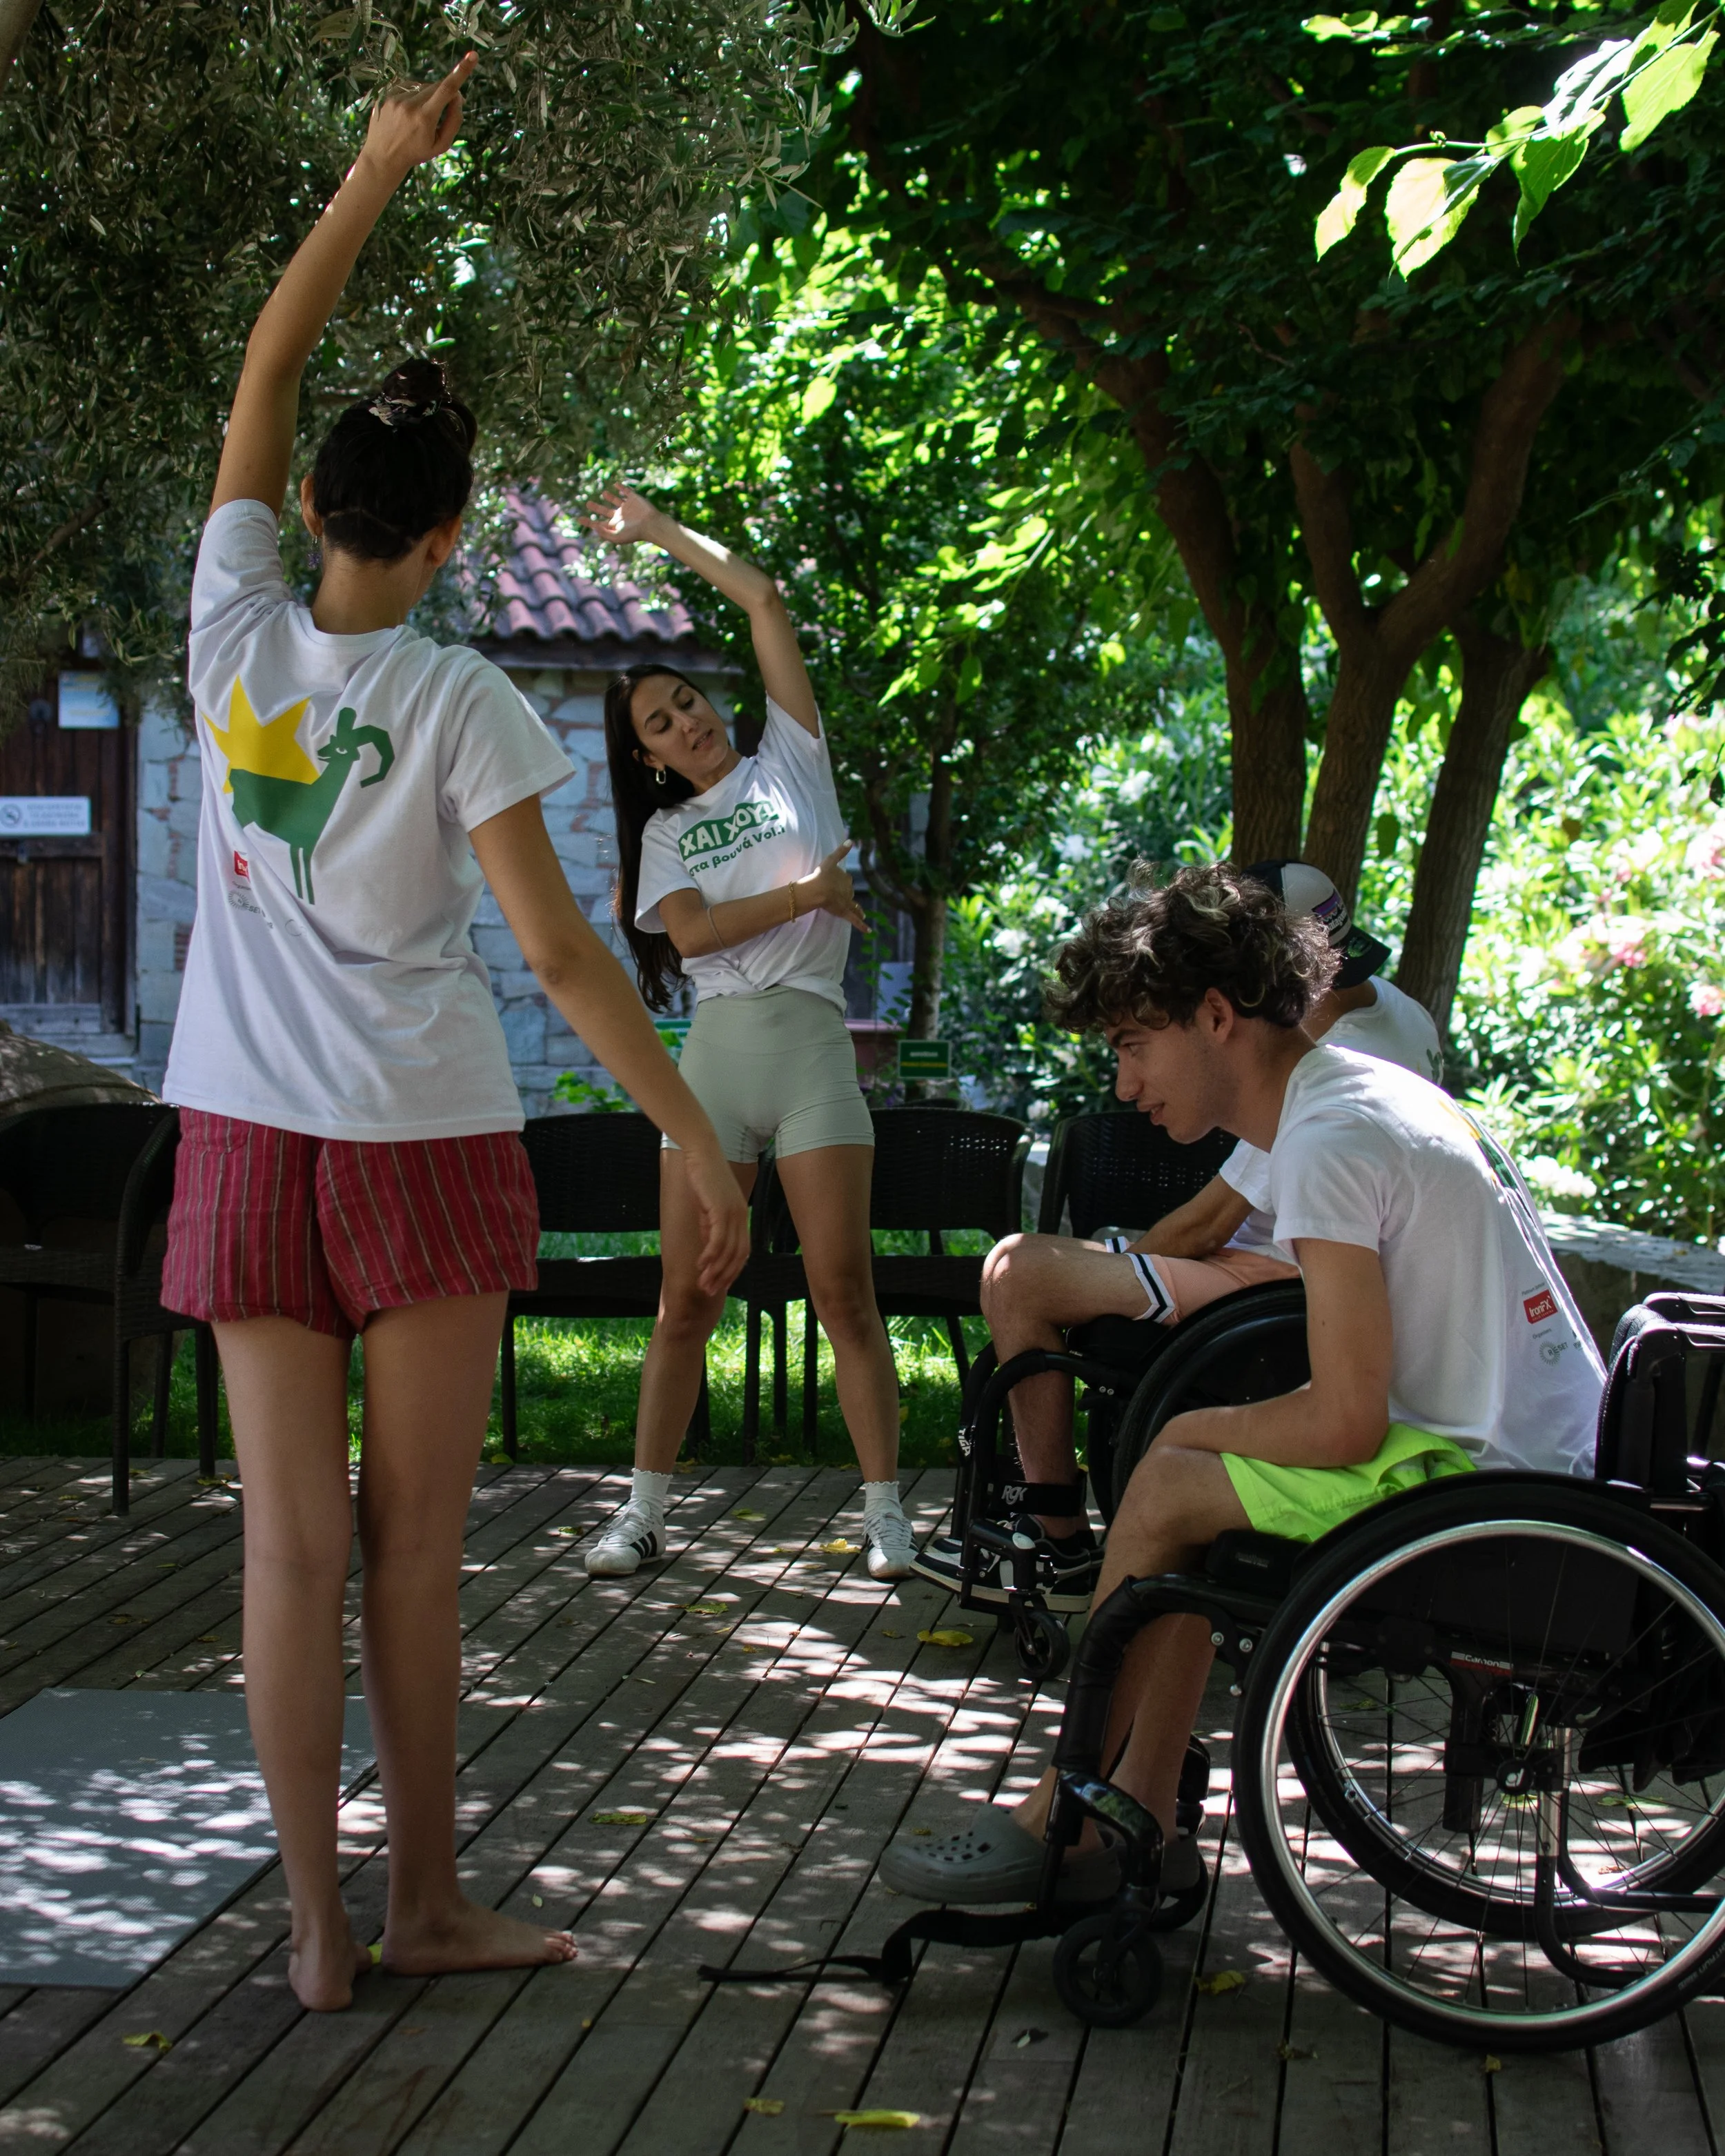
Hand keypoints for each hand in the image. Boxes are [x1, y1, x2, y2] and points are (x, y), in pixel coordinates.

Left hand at [359, 52, 476, 180]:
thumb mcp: (441, 145)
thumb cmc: (416, 152)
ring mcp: (396, 97)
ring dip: (427, 97)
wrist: (383, 156)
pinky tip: (407, 112)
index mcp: (425, 118)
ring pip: (422, 86)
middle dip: (443, 96)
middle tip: (440, 114)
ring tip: (417, 118)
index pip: (446, 89)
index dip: (461, 72)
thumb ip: (454, 121)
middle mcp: (410, 104)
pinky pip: (408, 86)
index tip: (472, 56)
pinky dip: (413, 96)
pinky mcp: (387, 93)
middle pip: (436, 87)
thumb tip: (458, 96)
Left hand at [579, 484, 664, 547]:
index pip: (599, 523)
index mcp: (615, 525)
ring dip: (609, 496)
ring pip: (615, 500)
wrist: (650, 524)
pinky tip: (616, 484)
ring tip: (604, 493)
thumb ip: (604, 533)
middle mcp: (620, 516)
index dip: (589, 522)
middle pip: (605, 511)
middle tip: (588, 503)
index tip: (579, 519)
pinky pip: (626, 491)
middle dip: (596, 507)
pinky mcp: (633, 498)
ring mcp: (627, 507)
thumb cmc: (634, 533)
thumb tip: (594, 527)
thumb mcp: (616, 536)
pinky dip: (621, 487)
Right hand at [683, 1145, 749, 1296]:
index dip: (732, 1271)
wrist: (701, 1153)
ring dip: (715, 1271)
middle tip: (709, 1291)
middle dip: (724, 1277)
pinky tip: (700, 1265)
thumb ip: (710, 1225)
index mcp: (741, 1217)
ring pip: (728, 1252)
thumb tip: (708, 1245)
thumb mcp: (708, 1205)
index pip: (742, 1252)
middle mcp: (741, 1217)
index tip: (719, 1285)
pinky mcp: (721, 1209)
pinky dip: (710, 1256)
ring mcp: (733, 1213)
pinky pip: (718, 1240)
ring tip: (703, 1284)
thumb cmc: (703, 1176)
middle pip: (737, 1256)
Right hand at [793, 842, 867, 932]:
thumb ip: (841, 851)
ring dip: (858, 910)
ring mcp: (847, 902)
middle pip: (849, 892)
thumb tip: (851, 840)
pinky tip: (869, 931)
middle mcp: (849, 890)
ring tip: (863, 913)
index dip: (841, 881)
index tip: (836, 882)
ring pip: (854, 906)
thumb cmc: (821, 875)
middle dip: (847, 894)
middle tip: (841, 898)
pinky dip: (862, 926)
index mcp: (845, 879)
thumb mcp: (831, 860)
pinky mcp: (845, 913)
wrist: (818, 889)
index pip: (845, 879)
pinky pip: (854, 920)